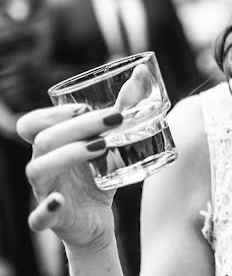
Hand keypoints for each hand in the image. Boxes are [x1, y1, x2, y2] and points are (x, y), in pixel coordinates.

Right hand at [16, 104, 119, 248]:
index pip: (31, 123)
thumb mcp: (111, 141)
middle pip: (44, 140)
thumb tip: (141, 71)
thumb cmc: (99, 173)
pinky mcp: (52, 218)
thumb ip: (122, 109)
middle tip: (114, 119)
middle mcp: (42, 165)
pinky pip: (38, 216)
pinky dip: (46, 208)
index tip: (85, 107)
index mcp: (51, 146)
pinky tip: (58, 200)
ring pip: (37, 169)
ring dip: (69, 155)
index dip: (52, 113)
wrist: (99, 220)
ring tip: (103, 146)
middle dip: (78, 126)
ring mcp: (44, 191)